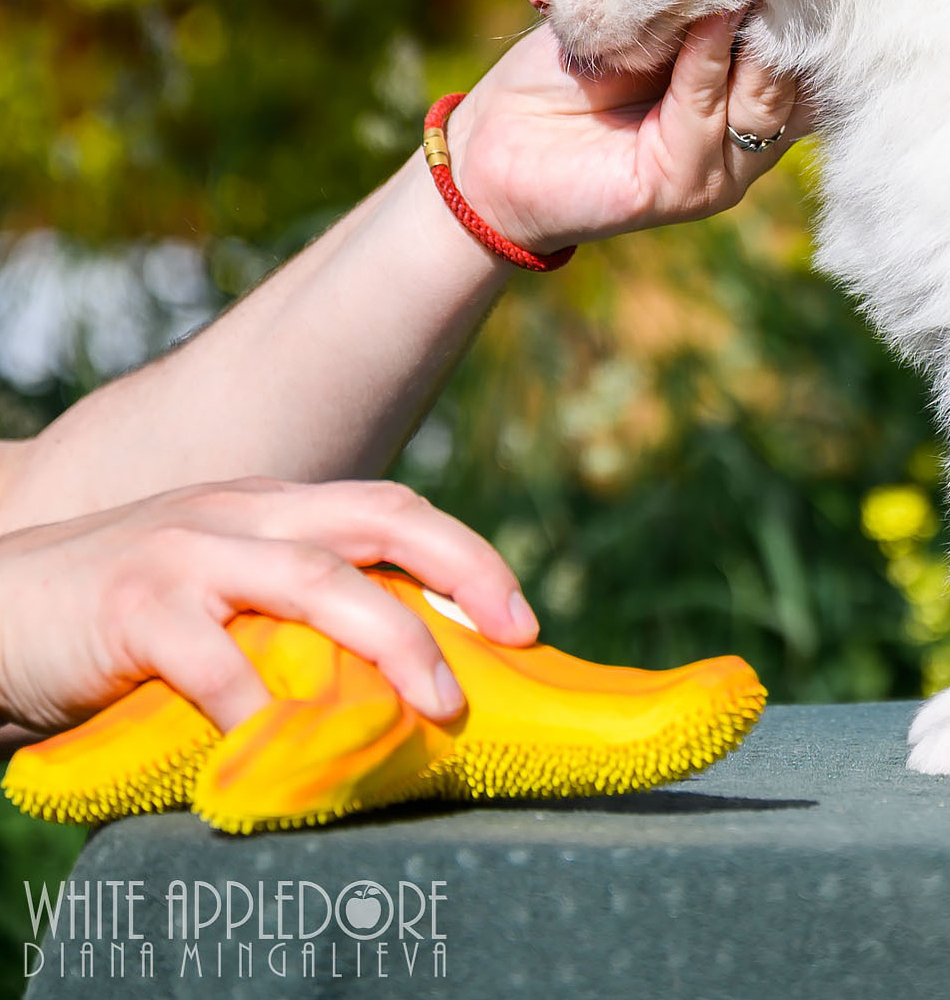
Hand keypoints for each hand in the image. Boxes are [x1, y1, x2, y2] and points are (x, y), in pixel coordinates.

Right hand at [0, 479, 535, 735]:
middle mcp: (241, 514)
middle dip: (465, 573)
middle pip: (380, 522)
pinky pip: (214, 661)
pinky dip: (261, 708)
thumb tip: (399, 677)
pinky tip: (290, 750)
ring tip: (436, 705)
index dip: (468, 557)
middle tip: (515, 639)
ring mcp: (186, 553)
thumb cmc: (118, 617)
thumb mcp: (221, 593)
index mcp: (273, 507)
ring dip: (390, 643)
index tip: (524, 620)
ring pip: (317, 582)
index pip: (393, 510)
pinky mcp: (129, 606)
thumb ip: (294, 615)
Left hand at [439, 12, 809, 255]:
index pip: (810, 58)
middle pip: (801, 79)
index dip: (810, 6)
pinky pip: (707, 117)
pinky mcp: (684, 189)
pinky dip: (706, 64)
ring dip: (755, 39)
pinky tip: (704, 18)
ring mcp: (722, 171)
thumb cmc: (565, 72)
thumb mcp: (642, 19)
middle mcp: (749, 140)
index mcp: (748, 99)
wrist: (494, 141)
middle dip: (795, 17)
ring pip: (767, 101)